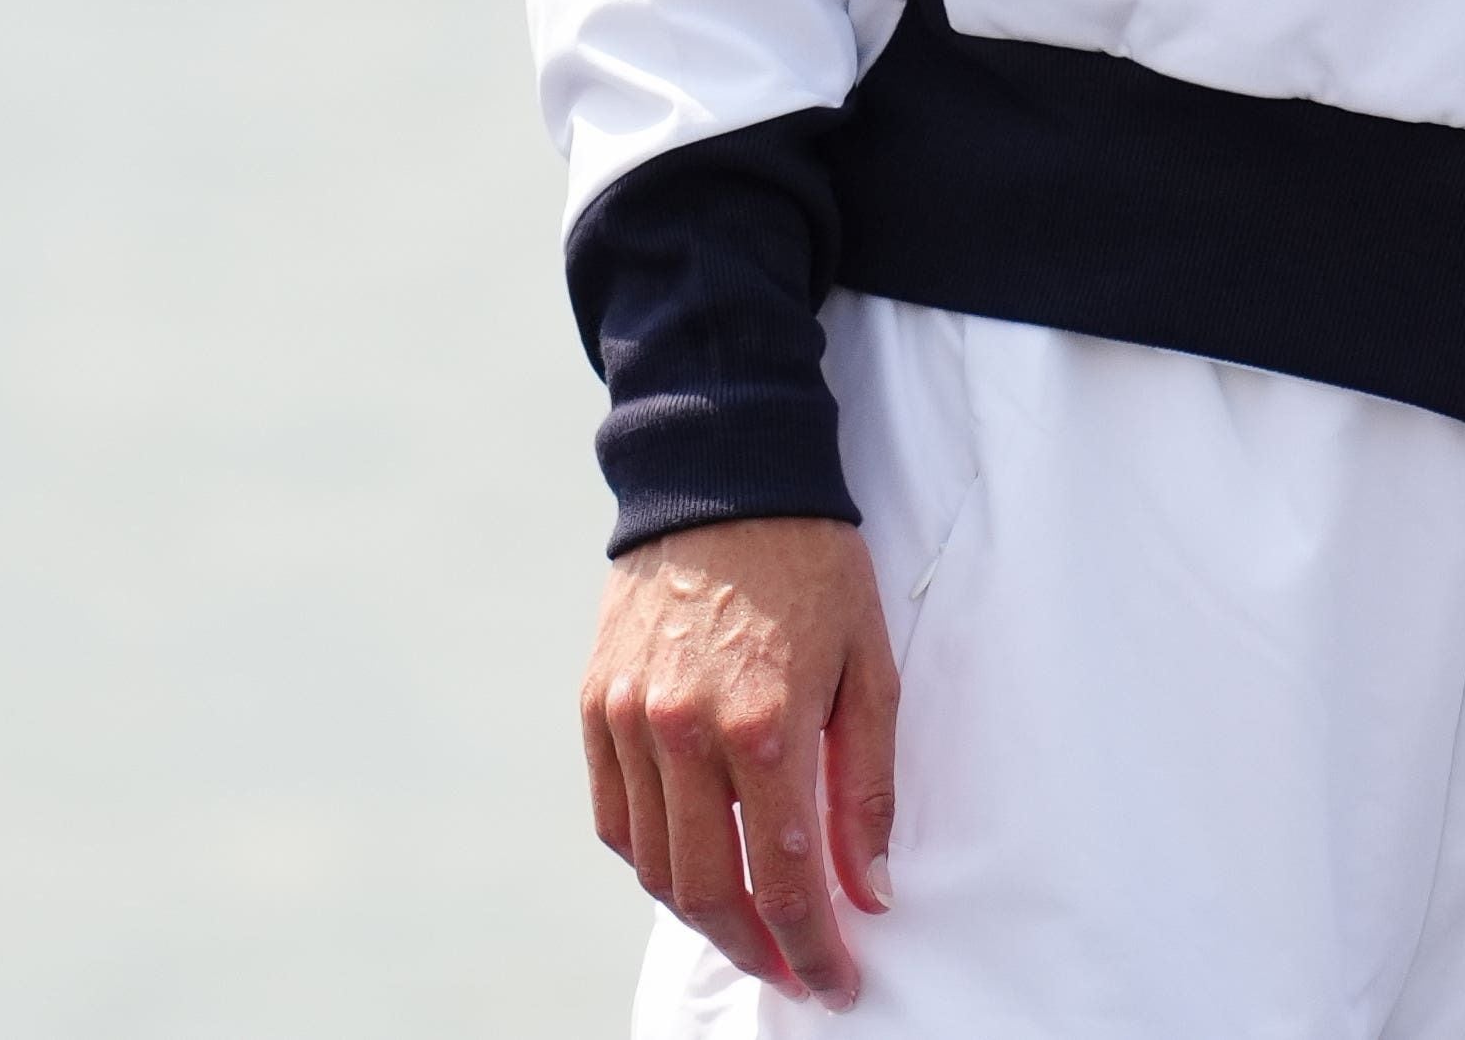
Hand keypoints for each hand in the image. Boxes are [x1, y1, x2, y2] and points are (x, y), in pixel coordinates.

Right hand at [580, 515, 898, 1007]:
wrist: (725, 481)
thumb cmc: (815, 569)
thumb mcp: (870, 667)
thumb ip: (867, 786)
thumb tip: (869, 890)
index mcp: (762, 725)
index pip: (784, 878)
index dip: (812, 946)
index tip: (839, 983)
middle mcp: (682, 734)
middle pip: (708, 890)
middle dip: (757, 949)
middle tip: (798, 973)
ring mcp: (627, 723)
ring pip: (653, 866)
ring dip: (703, 915)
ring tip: (752, 932)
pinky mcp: (595, 708)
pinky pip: (615, 819)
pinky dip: (652, 860)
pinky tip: (692, 868)